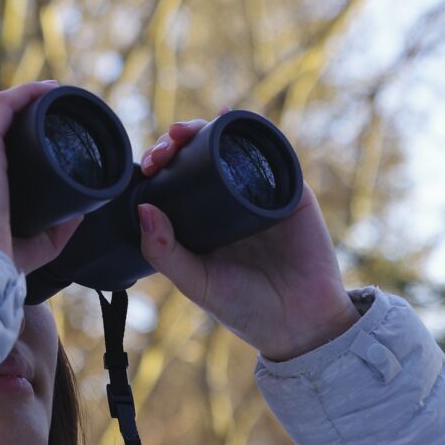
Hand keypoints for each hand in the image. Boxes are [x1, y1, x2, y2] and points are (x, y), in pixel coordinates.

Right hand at [0, 80, 87, 276]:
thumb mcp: (21, 248)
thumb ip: (50, 232)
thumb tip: (80, 214)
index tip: (26, 129)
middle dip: (10, 111)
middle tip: (45, 107)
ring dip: (21, 97)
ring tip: (51, 94)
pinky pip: (0, 106)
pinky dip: (26, 94)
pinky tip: (48, 91)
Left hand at [136, 116, 357, 362]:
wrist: (302, 323)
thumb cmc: (246, 308)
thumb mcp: (197, 283)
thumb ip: (165, 252)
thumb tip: (142, 208)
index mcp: (201, 220)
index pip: (174, 179)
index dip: (158, 164)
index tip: (147, 165)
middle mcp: (227, 200)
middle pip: (197, 155)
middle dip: (175, 142)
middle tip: (164, 149)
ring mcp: (259, 192)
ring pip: (229, 147)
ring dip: (206, 130)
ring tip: (186, 132)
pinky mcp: (289, 190)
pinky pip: (271, 153)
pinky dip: (251, 133)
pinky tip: (231, 121)